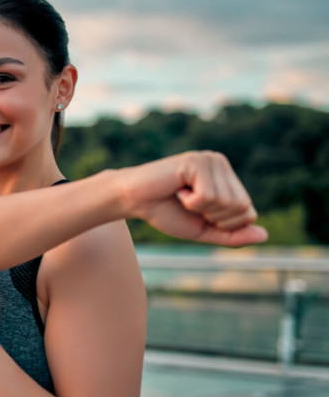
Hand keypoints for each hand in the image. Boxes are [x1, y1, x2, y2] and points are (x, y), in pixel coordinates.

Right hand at [119, 151, 267, 246]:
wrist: (133, 201)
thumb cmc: (166, 213)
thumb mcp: (203, 230)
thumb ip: (232, 235)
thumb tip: (263, 236)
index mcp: (227, 178)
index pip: (248, 212)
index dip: (223, 224)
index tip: (197, 212)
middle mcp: (221, 164)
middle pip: (241, 208)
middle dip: (214, 217)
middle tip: (189, 205)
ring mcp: (210, 160)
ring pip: (226, 202)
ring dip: (200, 209)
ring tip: (182, 196)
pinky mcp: (196, 161)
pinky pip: (208, 196)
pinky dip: (190, 202)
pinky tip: (177, 189)